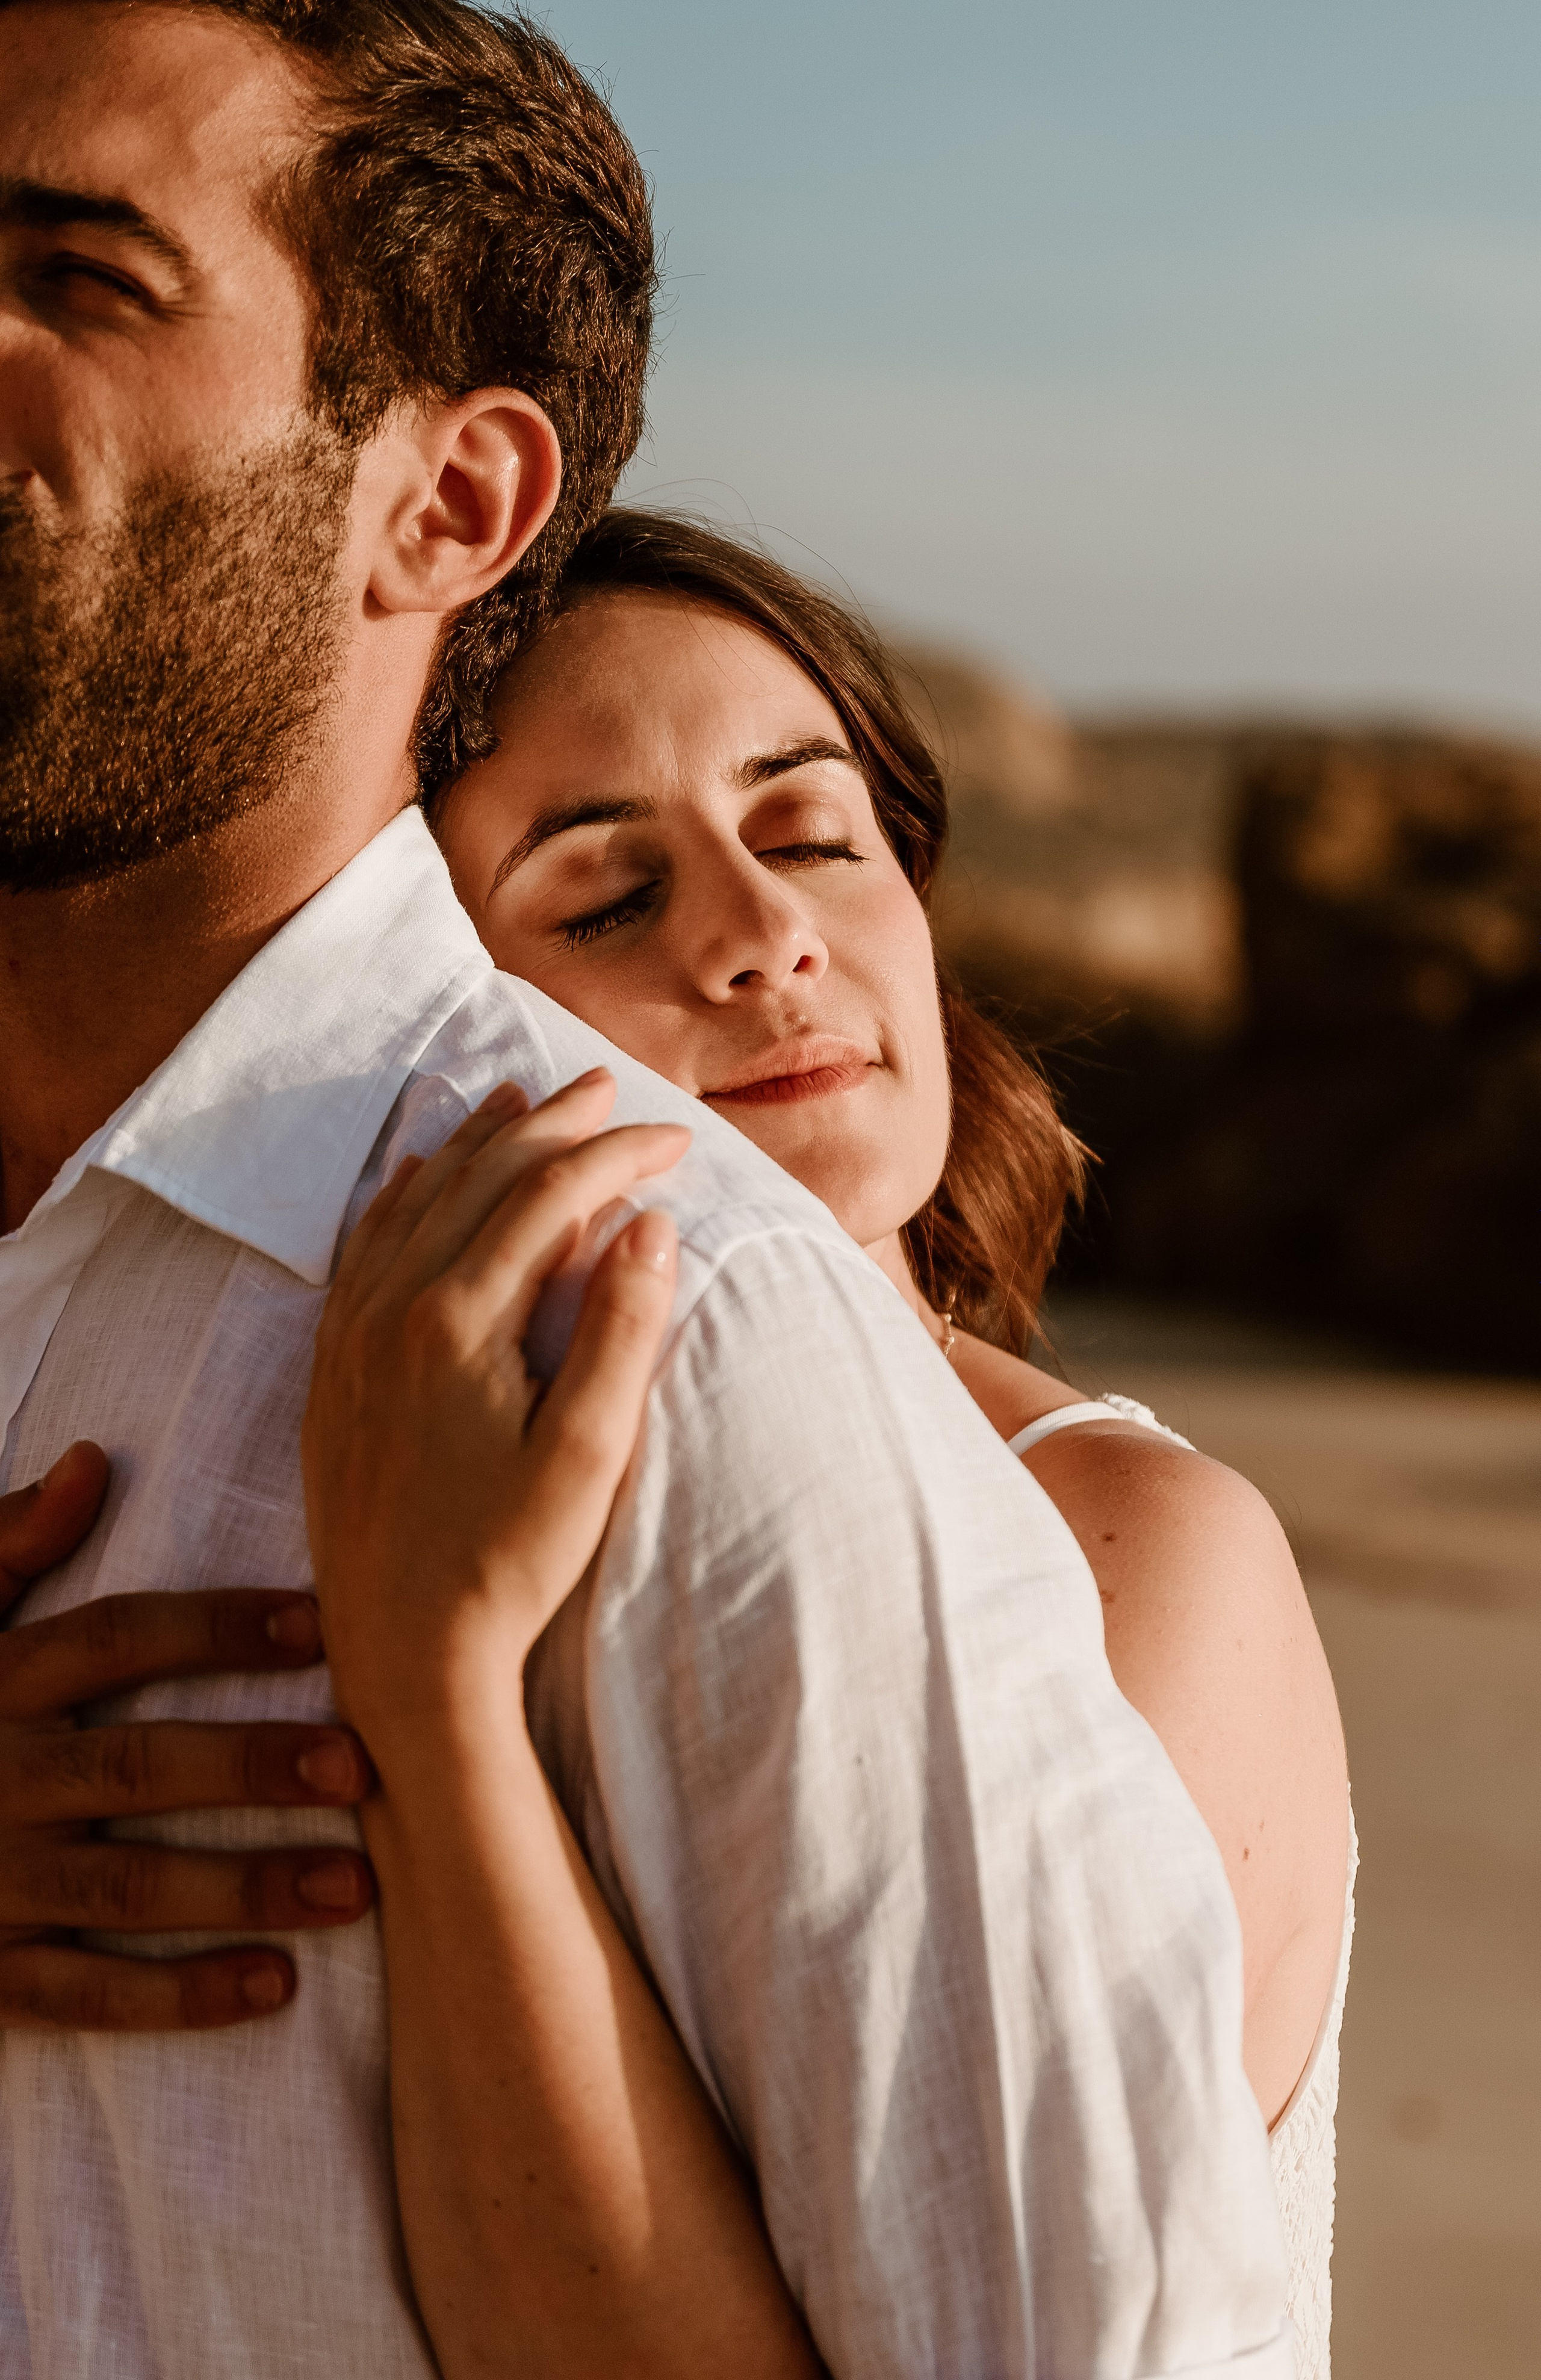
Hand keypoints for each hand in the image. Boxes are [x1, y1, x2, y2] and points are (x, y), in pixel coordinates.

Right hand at [0, 1442, 374, 2031]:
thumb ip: (9, 1543)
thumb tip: (92, 1460)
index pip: (113, 1639)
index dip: (216, 1629)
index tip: (322, 1625)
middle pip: (132, 1766)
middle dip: (246, 1765)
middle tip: (357, 1766)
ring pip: (123, 1889)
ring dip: (242, 1887)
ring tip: (355, 1885)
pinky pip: (84, 1994)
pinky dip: (178, 1998)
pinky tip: (277, 1983)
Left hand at [302, 1070, 684, 1753]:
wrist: (402, 1649)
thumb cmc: (507, 1562)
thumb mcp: (588, 1455)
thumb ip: (621, 1332)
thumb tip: (652, 1225)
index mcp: (457, 1319)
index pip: (550, 1196)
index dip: (619, 1154)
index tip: (677, 1140)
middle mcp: (393, 1308)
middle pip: (480, 1177)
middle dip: (553, 1124)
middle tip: (610, 1090)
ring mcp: (354, 1333)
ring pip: (416, 1197)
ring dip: (477, 1140)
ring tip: (522, 1096)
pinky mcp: (336, 1365)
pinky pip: (365, 1241)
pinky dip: (405, 1190)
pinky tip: (421, 1172)